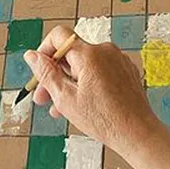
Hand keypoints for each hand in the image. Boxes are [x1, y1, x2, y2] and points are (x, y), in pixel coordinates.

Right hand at [23, 26, 159, 154]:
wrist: (138, 133)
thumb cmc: (105, 119)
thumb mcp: (65, 98)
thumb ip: (46, 73)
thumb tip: (31, 55)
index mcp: (89, 54)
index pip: (59, 35)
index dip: (44, 50)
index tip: (39, 69)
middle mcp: (105, 51)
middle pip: (71, 53)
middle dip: (54, 74)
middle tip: (42, 97)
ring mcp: (117, 59)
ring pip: (84, 64)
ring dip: (69, 82)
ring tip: (60, 107)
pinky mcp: (125, 70)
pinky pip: (99, 70)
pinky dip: (87, 82)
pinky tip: (82, 104)